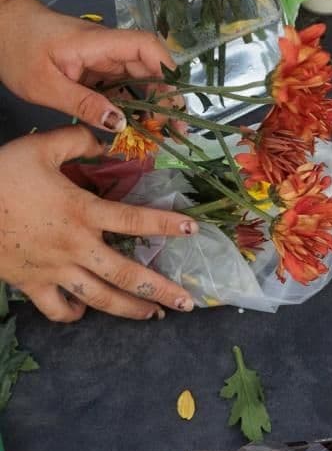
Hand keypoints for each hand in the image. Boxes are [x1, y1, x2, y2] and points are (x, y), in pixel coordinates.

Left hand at [0, 0, 174, 132]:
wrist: (1, 26)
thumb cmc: (16, 49)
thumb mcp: (44, 85)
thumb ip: (83, 104)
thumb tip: (120, 125)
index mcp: (98, 44)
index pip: (147, 47)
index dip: (168, 72)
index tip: (175, 103)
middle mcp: (108, 48)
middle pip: (151, 66)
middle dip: (167, 97)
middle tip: (174, 130)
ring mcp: (104, 57)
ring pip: (141, 77)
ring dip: (154, 103)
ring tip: (161, 132)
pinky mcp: (98, 68)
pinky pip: (124, 84)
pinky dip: (134, 103)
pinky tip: (138, 124)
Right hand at [0, 127, 197, 321]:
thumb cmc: (0, 175)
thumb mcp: (39, 147)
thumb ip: (77, 140)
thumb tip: (104, 135)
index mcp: (83, 212)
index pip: (135, 220)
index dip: (166, 225)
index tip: (194, 230)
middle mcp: (76, 247)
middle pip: (127, 275)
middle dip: (161, 291)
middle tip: (187, 302)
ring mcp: (54, 271)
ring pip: (100, 299)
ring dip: (130, 310)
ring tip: (153, 315)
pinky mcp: (32, 284)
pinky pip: (58, 308)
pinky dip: (74, 314)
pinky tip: (86, 311)